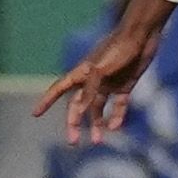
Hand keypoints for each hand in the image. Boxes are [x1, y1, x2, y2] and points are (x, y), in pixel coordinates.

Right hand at [40, 0, 176, 143]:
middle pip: (78, 105)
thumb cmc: (119, 48)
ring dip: (96, 125)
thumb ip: (89, 90)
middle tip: (73, 142)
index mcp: (81, 73)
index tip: (35, 114)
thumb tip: (79, 112)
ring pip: (98, 109)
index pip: (59, 88)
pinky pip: (118, 106)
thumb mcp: (101, 69)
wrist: (142, 35)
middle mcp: (92, 80)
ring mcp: (109, 84)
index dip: (46, 101)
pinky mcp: (125, 86)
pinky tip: (116, 128)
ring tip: (98, 141)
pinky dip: (117, 117)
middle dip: (73, 123)